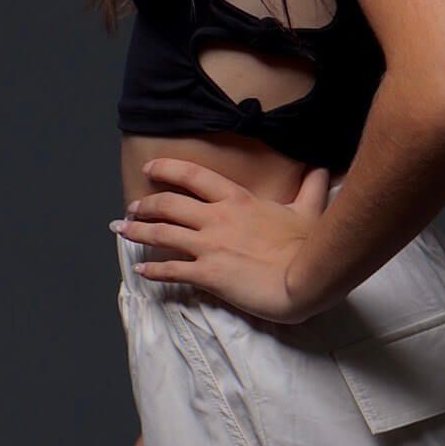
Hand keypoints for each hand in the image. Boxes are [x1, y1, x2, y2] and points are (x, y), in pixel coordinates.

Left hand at [114, 157, 333, 323]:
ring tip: (122, 231)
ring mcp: (209, 246)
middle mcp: (216, 218)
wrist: (306, 278)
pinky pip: (171, 270)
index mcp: (237, 199)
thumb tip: (322, 167)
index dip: (167, 169)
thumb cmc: (307, 245)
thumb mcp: (309, 209)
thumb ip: (311, 186)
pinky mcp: (208, 274)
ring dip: (138, 232)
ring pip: (161, 234)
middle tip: (131, 208)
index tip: (150, 168)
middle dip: (145, 204)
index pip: (193, 176)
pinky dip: (152, 270)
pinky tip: (140, 270)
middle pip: (168, 204)